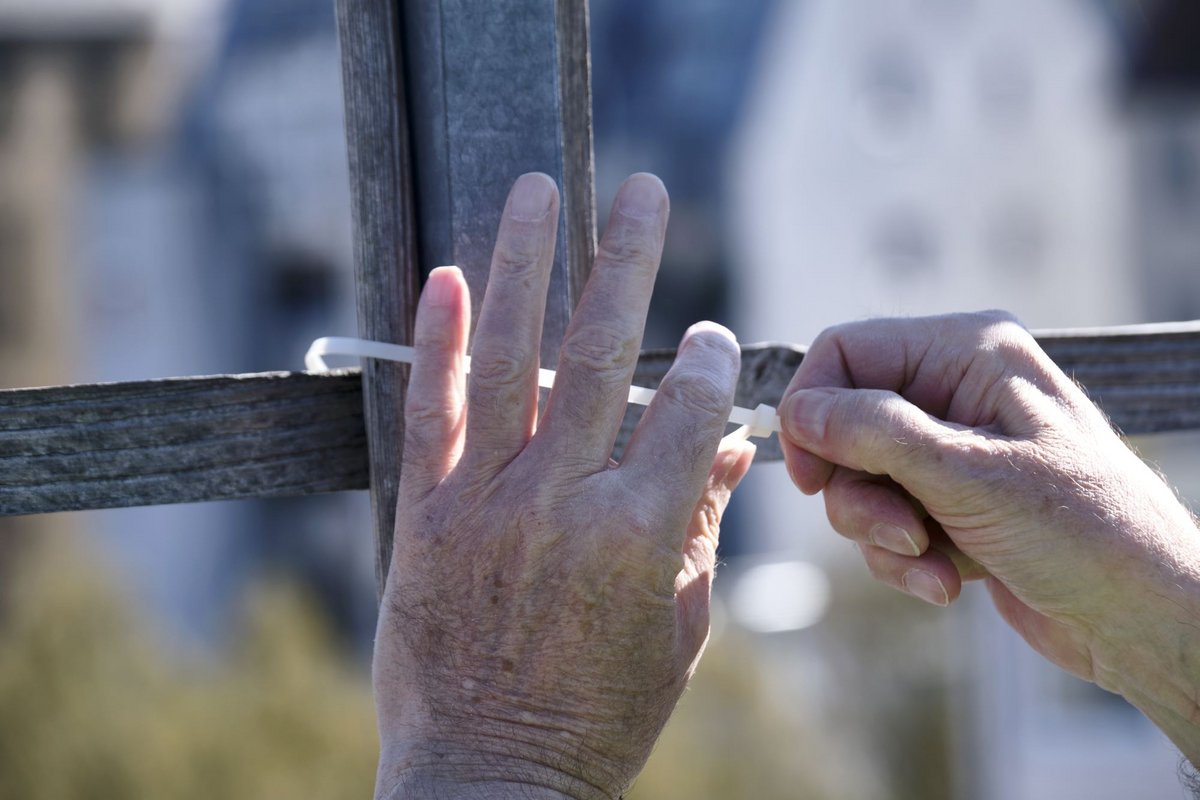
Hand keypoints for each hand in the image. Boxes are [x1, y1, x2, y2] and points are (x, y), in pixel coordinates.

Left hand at [372, 173, 755, 799]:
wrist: (490, 783)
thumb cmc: (600, 717)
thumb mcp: (678, 630)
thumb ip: (702, 527)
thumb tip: (732, 445)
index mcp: (641, 535)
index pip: (686, 408)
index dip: (706, 358)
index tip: (709, 334)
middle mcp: (563, 502)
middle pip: (604, 354)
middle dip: (629, 259)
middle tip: (645, 189)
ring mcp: (487, 504)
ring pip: (510, 359)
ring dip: (525, 265)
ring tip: (537, 192)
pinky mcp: (427, 517)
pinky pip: (432, 412)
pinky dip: (434, 340)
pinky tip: (443, 275)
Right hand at [779, 312, 1199, 761]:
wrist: (1142, 618)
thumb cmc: (1083, 530)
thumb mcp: (968, 474)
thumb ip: (874, 433)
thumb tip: (798, 410)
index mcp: (966, 351)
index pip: (846, 352)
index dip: (813, 409)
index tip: (809, 474)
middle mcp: (954, 390)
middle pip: (843, 425)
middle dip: (859, 491)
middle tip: (898, 530)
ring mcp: (951, 450)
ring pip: (859, 482)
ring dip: (884, 533)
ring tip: (934, 561)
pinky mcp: (949, 503)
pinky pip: (885, 521)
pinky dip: (906, 558)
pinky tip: (950, 580)